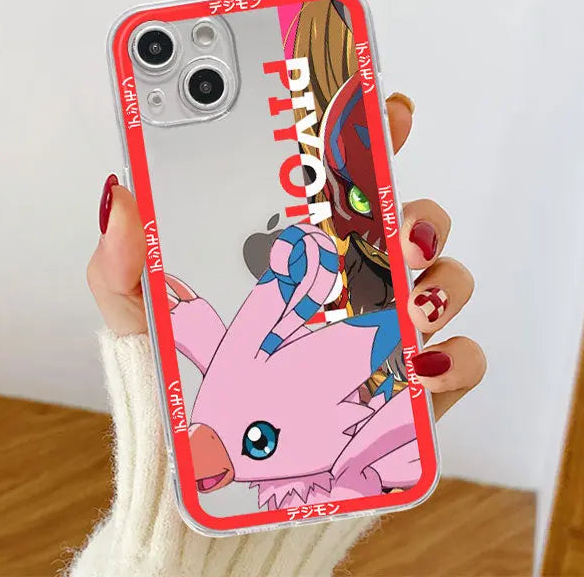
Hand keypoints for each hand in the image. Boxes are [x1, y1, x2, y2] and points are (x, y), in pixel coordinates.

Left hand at [87, 92, 484, 419]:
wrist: (211, 482)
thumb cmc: (180, 392)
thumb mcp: (139, 319)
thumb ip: (125, 259)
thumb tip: (123, 195)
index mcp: (292, 251)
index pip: (338, 178)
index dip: (361, 131)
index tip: (368, 101)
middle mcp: (347, 281)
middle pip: (405, 216)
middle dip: (410, 200)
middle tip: (386, 209)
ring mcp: (385, 331)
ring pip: (443, 277)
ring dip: (435, 273)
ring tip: (400, 288)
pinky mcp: (409, 389)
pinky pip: (460, 360)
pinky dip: (454, 356)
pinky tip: (417, 362)